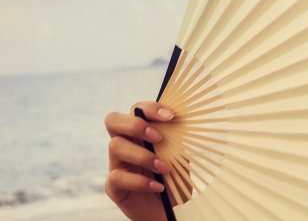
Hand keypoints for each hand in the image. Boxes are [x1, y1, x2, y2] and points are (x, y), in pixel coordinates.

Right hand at [104, 101, 173, 220]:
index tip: (170, 116)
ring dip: (143, 156)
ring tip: (164, 168)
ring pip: (115, 146)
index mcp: (140, 134)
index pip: (136, 109)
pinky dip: (140, 181)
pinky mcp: (113, 186)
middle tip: (157, 138)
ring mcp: (116, 164)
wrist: (169, 210)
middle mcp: (125, 145)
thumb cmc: (174, 179)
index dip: (149, 108)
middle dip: (135, 124)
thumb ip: (177, 139)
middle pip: (113, 120)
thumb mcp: (180, 156)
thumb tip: (184, 121)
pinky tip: (158, 187)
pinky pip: (117, 177)